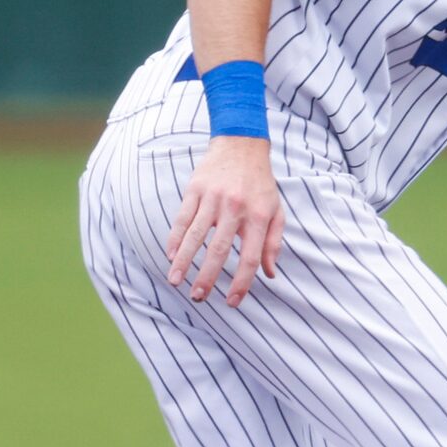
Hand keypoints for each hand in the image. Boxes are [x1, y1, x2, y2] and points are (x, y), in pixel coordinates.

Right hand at [164, 136, 285, 305]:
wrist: (241, 144)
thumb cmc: (260, 183)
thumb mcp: (276, 211)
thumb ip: (273, 243)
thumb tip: (270, 275)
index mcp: (258, 216)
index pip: (250, 257)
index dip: (242, 283)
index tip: (232, 302)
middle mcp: (235, 208)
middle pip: (219, 249)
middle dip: (207, 277)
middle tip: (198, 297)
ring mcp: (213, 198)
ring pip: (195, 235)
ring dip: (184, 261)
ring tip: (176, 282)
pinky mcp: (195, 189)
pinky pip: (182, 218)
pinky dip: (175, 238)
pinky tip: (170, 256)